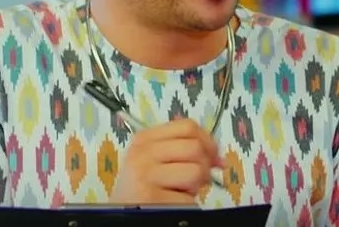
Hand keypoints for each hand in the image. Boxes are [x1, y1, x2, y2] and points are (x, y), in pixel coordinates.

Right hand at [109, 118, 223, 204]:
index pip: (188, 126)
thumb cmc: (142, 187)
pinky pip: (188, 199)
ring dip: (195, 186)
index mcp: (144, 138)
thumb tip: (220, 159)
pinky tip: (171, 202)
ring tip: (179, 190)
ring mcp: (146, 175)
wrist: (118, 214)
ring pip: (195, 171)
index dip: (207, 141)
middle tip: (193, 180)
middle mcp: (143, 153)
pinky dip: (186, 204)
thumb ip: (183, 149)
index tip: (211, 156)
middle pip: (195, 147)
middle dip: (203, 166)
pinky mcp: (151, 198)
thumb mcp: (154, 159)